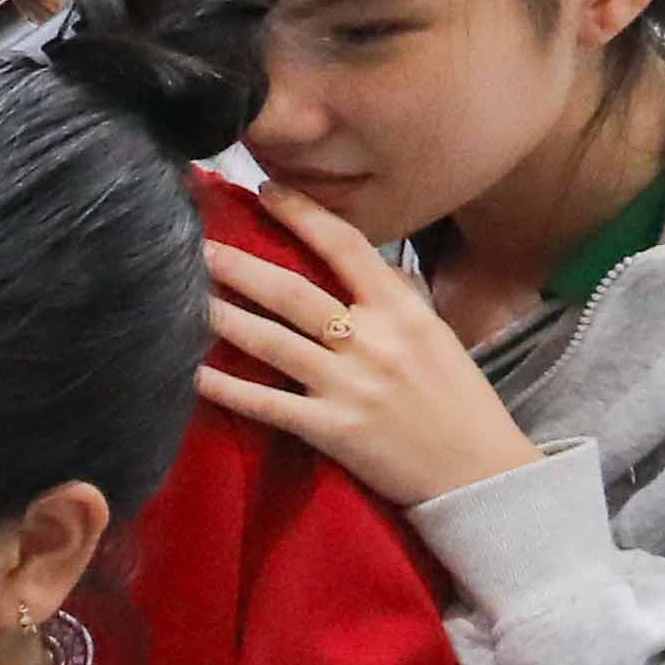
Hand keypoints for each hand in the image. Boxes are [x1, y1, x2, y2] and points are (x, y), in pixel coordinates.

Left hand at [202, 181, 553, 510]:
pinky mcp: (332, 430)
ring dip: (224, 318)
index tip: (265, 191)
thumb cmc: (459, 402)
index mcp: (402, 310)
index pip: (347, 246)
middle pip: (294, 293)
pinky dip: (228, 389)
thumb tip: (362, 264)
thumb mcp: (436, 335)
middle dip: (241, 266)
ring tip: (184, 296)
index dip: (303, 215)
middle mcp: (373, 340)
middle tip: (197, 243)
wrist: (480, 473)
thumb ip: (396, 299)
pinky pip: (268, 405)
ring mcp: (350, 385)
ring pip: (273, 342)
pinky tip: (193, 373)